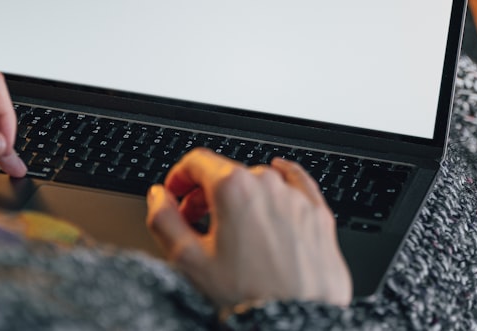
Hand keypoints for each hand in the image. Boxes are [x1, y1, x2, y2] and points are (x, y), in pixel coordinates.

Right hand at [145, 148, 351, 313]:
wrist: (296, 323)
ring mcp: (296, 198)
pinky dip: (283, 181)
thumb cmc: (249, 296)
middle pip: (227, 173)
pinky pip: (298, 184)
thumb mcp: (190, 261)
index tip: (175, 192)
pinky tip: (277, 182)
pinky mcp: (318, 214)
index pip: (197, 162)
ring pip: (260, 183)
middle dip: (206, 194)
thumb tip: (158, 198)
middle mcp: (268, 184)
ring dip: (241, 197)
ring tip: (233, 228)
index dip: (179, 176)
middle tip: (194, 219)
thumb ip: (164, 221)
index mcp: (234, 188)